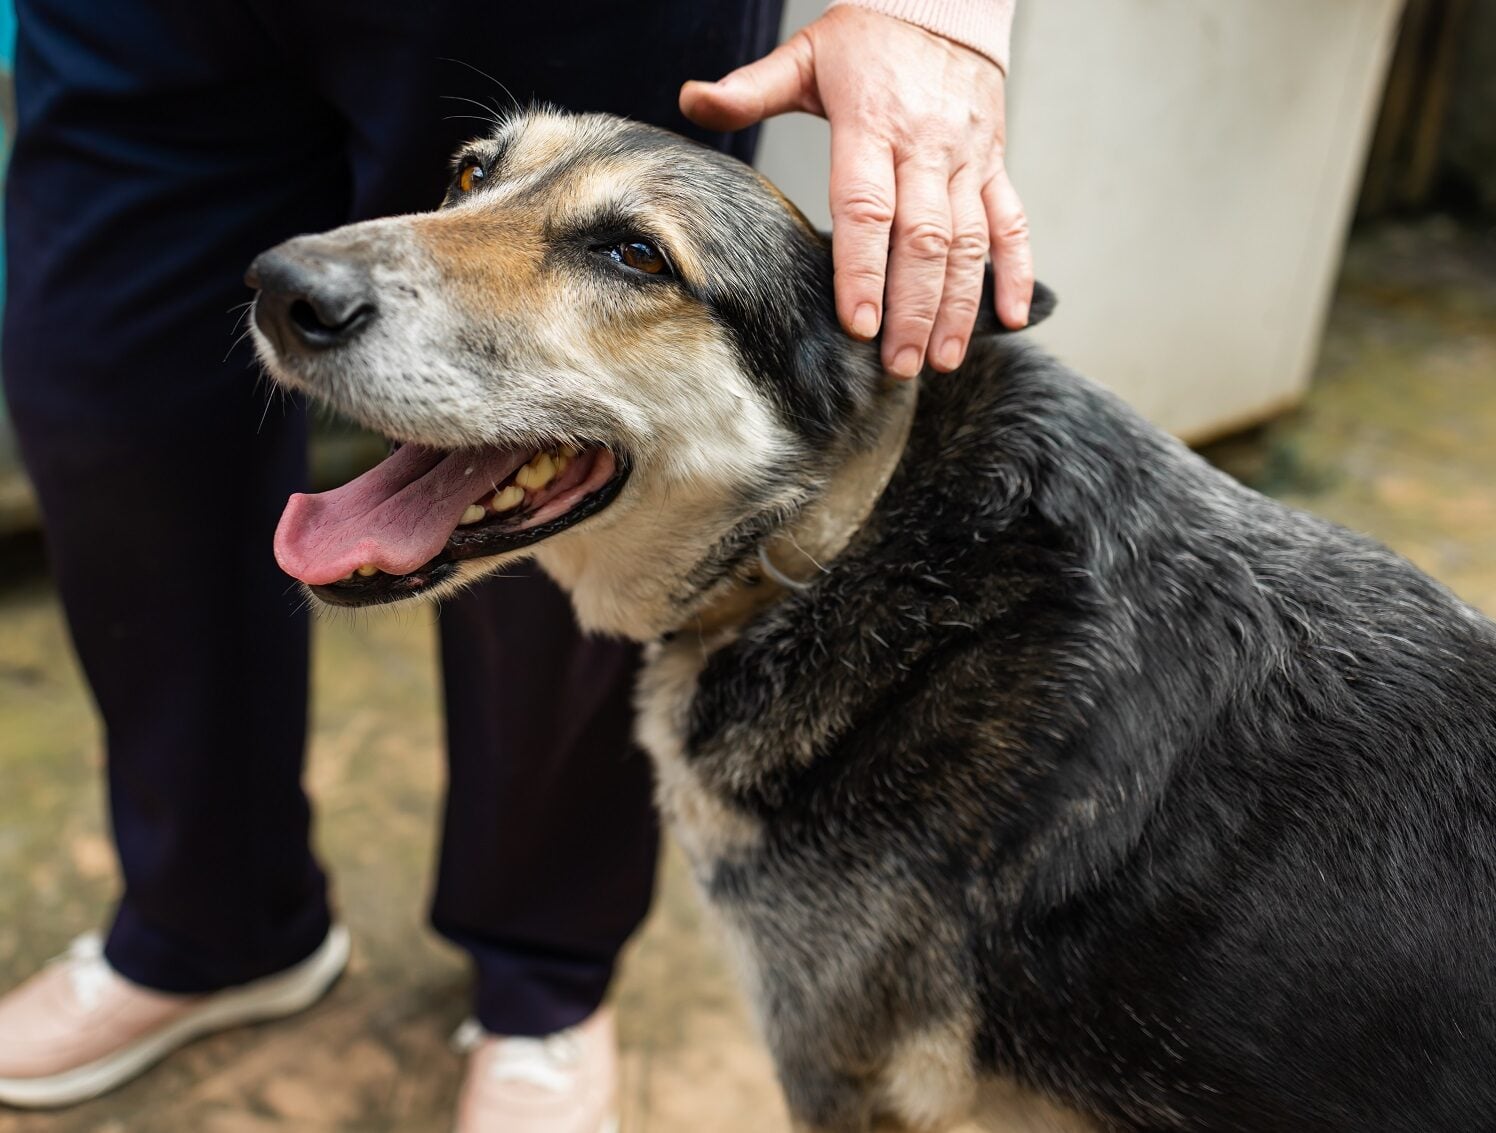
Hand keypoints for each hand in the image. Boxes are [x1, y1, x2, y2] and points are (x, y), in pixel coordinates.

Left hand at [680, 5, 1032, 378]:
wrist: (944, 2)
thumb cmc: (869, 38)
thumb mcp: (805, 55)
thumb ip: (751, 88)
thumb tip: (692, 100)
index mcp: (872, 124)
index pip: (868, 208)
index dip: (864, 270)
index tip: (859, 324)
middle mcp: (926, 148)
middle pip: (924, 240)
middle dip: (912, 309)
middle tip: (897, 365)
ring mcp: (967, 160)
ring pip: (970, 242)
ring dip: (959, 306)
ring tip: (941, 359)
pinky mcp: (996, 164)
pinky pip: (1013, 222)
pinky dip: (1018, 271)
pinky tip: (1013, 317)